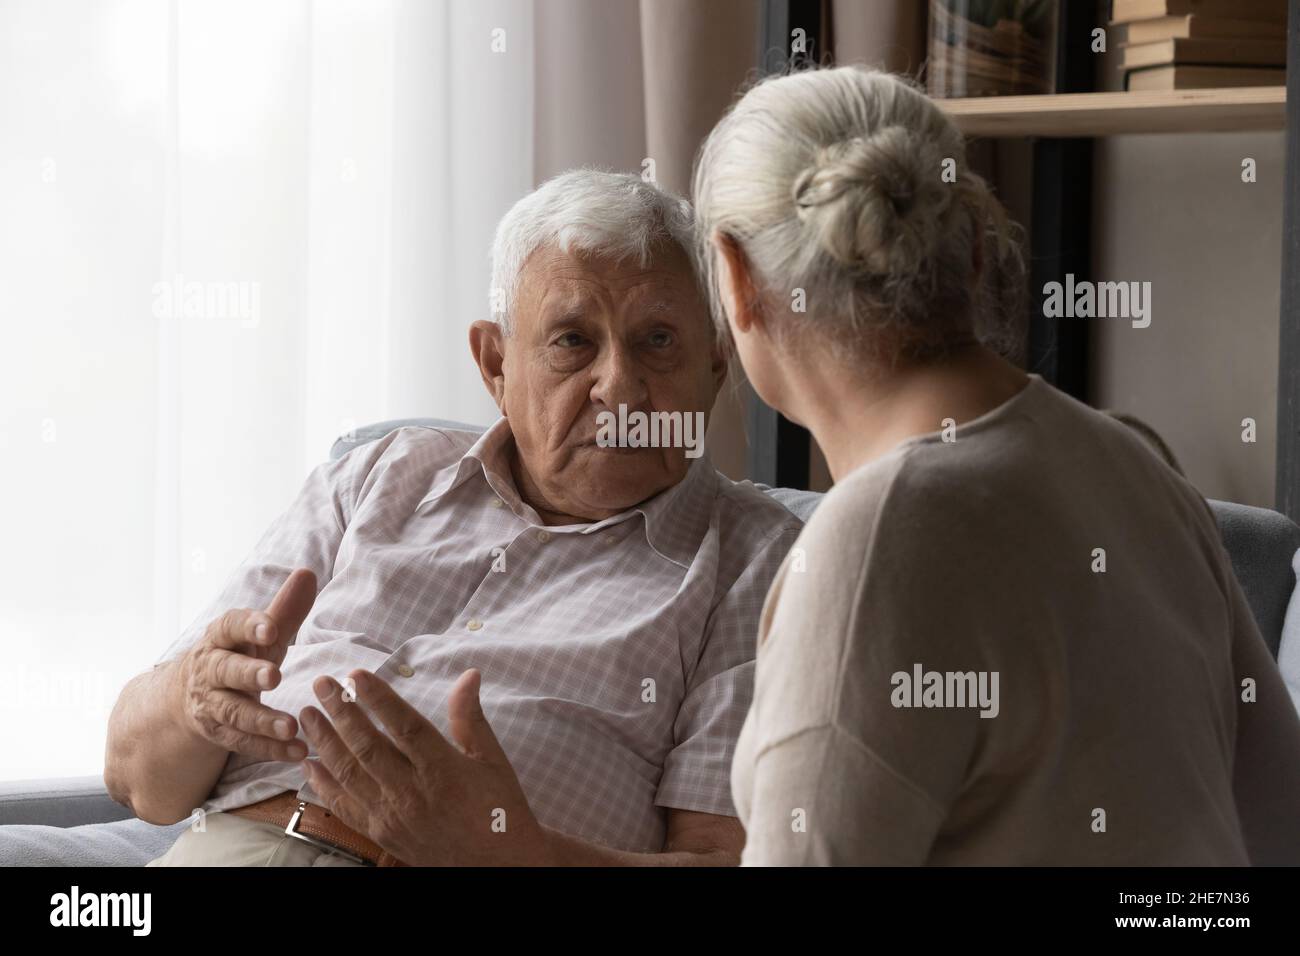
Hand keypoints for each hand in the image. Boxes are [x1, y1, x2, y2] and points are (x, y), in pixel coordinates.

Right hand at [174, 568, 316, 761]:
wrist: (188, 696)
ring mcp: (211, 703)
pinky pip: (243, 743)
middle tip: (274, 676)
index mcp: (221, 637)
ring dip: (262, 720)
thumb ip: (284, 609)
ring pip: (233, 712)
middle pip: (226, 670)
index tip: (272, 627)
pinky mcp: (217, 733)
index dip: (249, 625)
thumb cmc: (238, 655)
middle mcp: (211, 670)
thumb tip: (307, 573)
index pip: (230, 626)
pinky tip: (297, 750)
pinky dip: (270, 749)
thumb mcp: (259, 634)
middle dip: (248, 674)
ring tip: (291, 726)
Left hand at [298, 668, 550, 865]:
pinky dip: (323, 785)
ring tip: (307, 715)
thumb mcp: (492, 759)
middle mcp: (413, 793)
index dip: (378, 699)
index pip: (405, 726)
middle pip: (368, 746)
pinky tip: (309, 763)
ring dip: (324, 742)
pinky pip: (345, 806)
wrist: (495, 864)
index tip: (355, 675)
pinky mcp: (381, 833)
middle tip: (320, 684)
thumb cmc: (498, 808)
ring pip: (349, 773)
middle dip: (340, 712)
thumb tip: (469, 675)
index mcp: (443, 769)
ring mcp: (392, 816)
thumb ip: (471, 718)